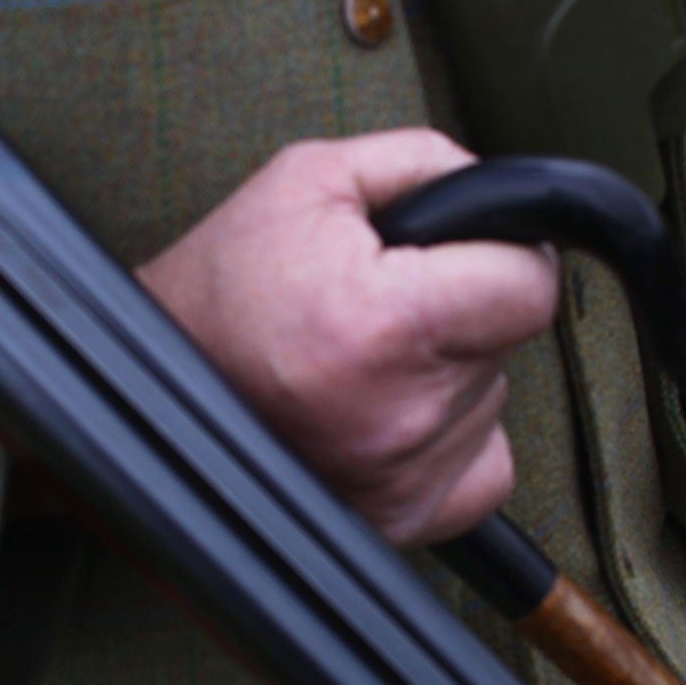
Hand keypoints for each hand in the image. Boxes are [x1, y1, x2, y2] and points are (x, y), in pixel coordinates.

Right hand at [137, 131, 559, 546]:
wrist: (154, 391)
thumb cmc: (222, 289)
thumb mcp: (308, 180)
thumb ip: (421, 163)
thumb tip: (498, 189)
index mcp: (388, 323)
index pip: (530, 288)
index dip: (503, 257)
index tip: (462, 256)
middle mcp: (401, 414)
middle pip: (507, 343)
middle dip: (462, 310)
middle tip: (383, 303)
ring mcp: (402, 478)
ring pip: (490, 400)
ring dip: (448, 373)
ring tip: (365, 358)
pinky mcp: (401, 521)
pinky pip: (483, 468)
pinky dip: (452, 438)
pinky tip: (390, 409)